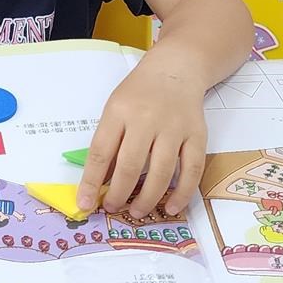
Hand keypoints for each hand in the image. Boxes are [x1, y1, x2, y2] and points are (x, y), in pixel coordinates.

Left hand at [77, 71, 206, 219]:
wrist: (176, 70)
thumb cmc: (139, 94)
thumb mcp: (114, 109)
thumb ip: (108, 143)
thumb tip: (100, 183)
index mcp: (119, 112)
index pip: (100, 152)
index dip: (91, 182)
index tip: (84, 203)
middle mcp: (146, 119)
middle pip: (131, 165)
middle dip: (119, 194)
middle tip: (112, 208)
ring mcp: (174, 128)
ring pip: (162, 172)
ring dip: (148, 198)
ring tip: (137, 212)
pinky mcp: (197, 135)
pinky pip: (192, 170)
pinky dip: (182, 193)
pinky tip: (170, 207)